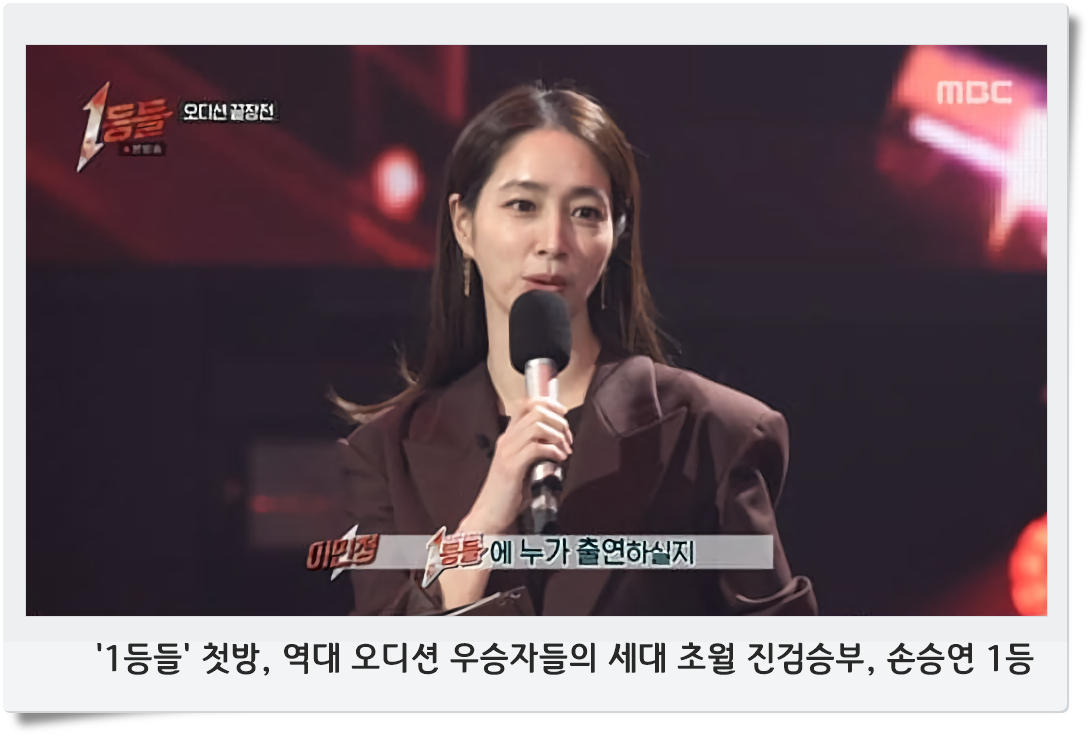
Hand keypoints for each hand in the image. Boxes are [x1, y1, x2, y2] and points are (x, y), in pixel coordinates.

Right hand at [458, 395, 573, 534]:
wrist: (489, 514)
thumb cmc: (508, 493)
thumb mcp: (523, 466)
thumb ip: (535, 451)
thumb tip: (558, 443)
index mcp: (508, 437)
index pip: (526, 404)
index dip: (548, 403)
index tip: (563, 414)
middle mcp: (506, 439)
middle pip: (535, 411)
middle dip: (558, 421)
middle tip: (568, 438)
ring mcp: (507, 452)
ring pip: (537, 426)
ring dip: (557, 435)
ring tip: (565, 450)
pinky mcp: (512, 466)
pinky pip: (537, 447)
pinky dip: (553, 450)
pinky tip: (560, 459)